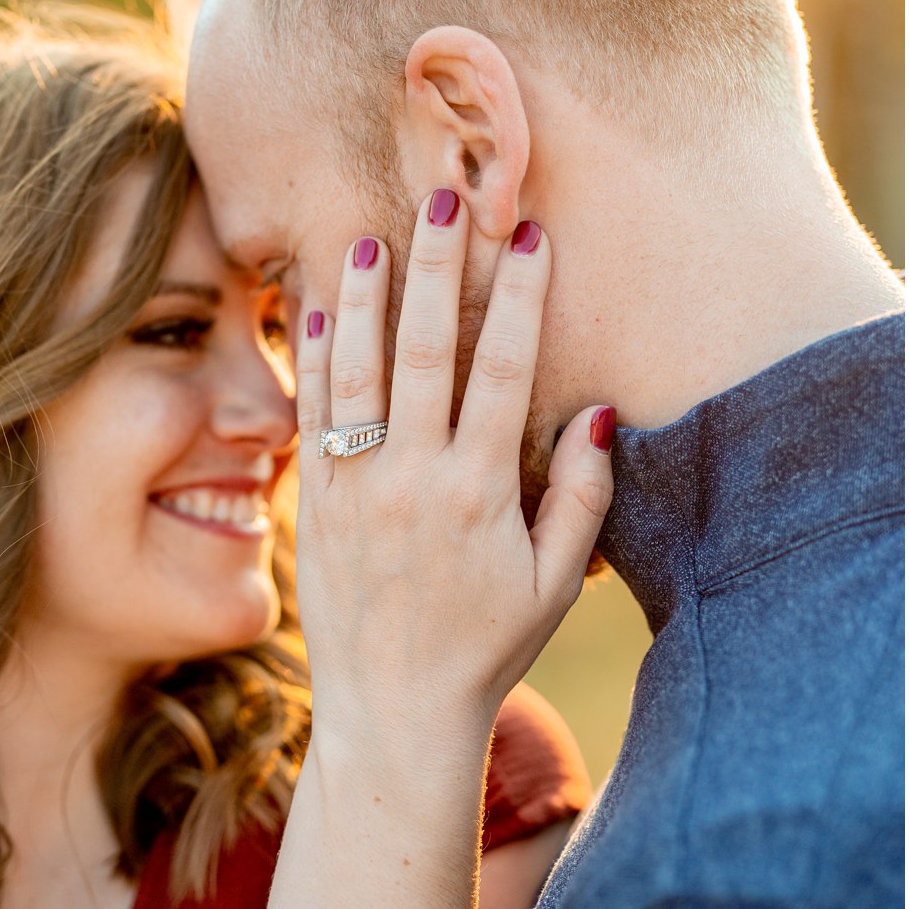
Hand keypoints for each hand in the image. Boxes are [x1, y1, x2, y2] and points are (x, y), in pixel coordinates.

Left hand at [292, 197, 613, 760]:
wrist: (392, 710)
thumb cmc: (485, 645)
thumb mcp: (554, 581)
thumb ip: (580, 495)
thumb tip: (595, 411)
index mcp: (480, 492)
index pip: (503, 371)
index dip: (518, 297)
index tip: (528, 233)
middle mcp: (412, 480)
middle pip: (427, 351)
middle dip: (439, 269)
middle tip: (447, 198)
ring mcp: (355, 490)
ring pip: (357, 373)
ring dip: (366, 298)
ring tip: (372, 235)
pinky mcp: (314, 505)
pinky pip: (312, 417)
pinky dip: (316, 359)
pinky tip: (320, 308)